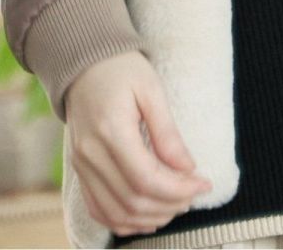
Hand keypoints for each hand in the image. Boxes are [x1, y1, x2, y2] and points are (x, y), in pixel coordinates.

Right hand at [66, 50, 212, 235]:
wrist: (83, 62)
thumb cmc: (121, 68)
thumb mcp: (151, 89)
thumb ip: (167, 132)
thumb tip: (188, 168)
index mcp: (111, 130)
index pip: (146, 179)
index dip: (178, 189)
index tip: (204, 183)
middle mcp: (91, 155)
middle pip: (133, 201)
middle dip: (170, 205)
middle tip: (194, 194)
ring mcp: (81, 166)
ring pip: (116, 213)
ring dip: (150, 218)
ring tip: (177, 204)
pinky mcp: (79, 170)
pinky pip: (98, 209)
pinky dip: (124, 221)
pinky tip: (148, 216)